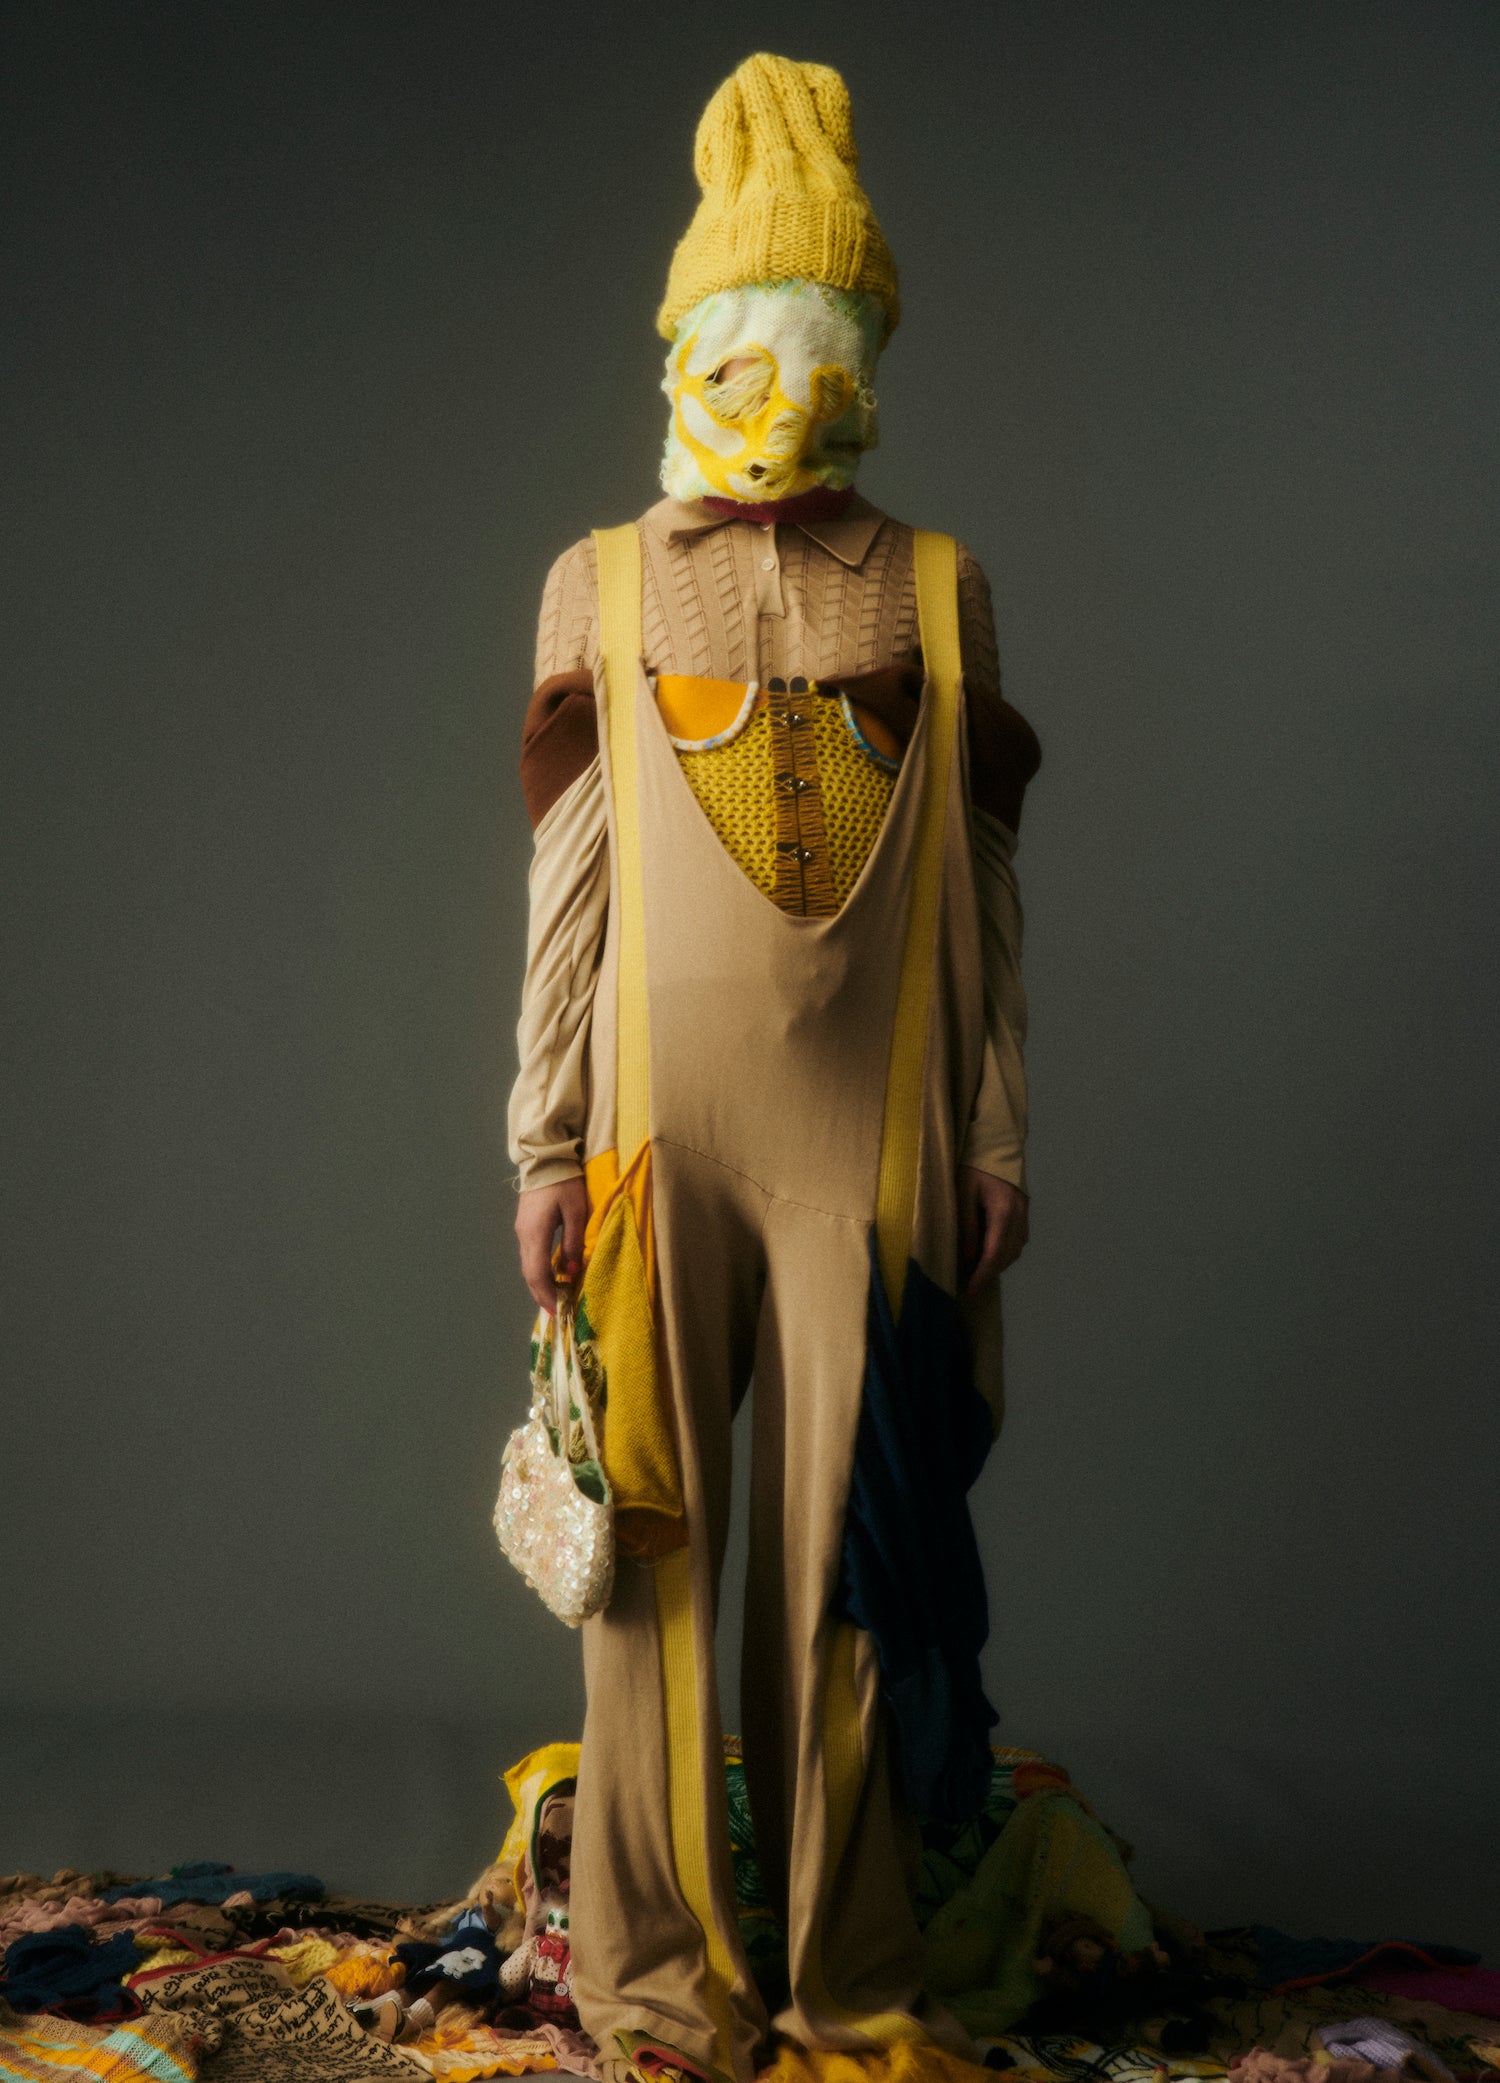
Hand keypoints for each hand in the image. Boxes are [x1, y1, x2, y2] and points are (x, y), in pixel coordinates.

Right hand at [515, 1176, 588, 1313]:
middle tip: (558, 1311)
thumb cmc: (565, 1182)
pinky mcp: (526, 1225)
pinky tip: (552, 1274)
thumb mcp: (576, 1212)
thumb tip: (570, 1271)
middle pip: (529, 1274)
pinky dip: (540, 1270)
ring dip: (541, 1283)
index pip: (537, 1274)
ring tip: (557, 1297)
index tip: (559, 1312)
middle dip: (543, 1295)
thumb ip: (573, 1242)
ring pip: (529, 1265)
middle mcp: (524, 1235)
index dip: (546, 1296)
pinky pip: (531, 1254)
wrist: (546, 1158)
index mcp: (535, 1234)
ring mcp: (522, 1230)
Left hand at [958, 1166, 1027, 1296]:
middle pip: (1006, 1257)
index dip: (981, 1276)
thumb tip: (970, 1256)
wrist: (998, 1144)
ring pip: (1015, 1251)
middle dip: (989, 1275)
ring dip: (998, 1264)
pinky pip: (1018, 1240)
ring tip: (977, 1272)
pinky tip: (991, 1254)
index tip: (970, 1291)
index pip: (993, 1255)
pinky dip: (1005, 1252)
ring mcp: (1025, 1214)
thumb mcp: (963, 1193)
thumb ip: (968, 1225)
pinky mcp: (1025, 1211)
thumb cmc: (975, 1166)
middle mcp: (1018, 1217)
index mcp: (1003, 1212)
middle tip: (969, 1285)